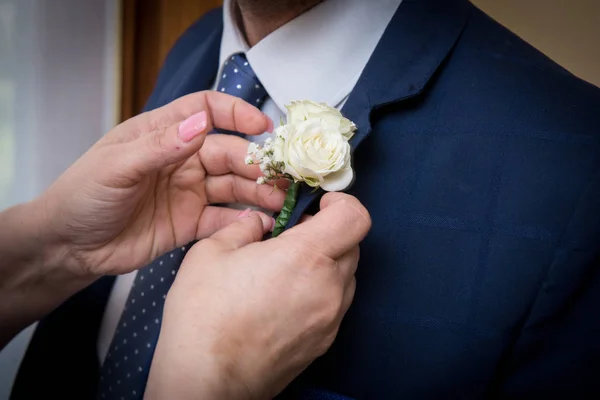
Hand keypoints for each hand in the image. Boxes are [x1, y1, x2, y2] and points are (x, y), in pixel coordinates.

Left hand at [34, 91, 282, 277]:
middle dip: (256, 162)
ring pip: (233, 185)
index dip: (236, 113)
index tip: (262, 126)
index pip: (206, 111)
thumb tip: (201, 124)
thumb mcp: (117, 166)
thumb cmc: (83, 196)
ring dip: (258, 191)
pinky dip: (244, 220)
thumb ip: (160, 147)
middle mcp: (182, 159)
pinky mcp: (192, 223)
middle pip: (229, 152)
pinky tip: (261, 223)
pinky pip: (224, 218)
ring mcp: (189, 191)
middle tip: (281, 176)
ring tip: (280, 200)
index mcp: (163, 134)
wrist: (70, 247)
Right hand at [146, 193, 371, 399]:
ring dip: (326, 263)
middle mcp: (328, 288)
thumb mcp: (211, 253)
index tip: (321, 204)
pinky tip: (286, 298)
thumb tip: (259, 223)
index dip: (342, 202)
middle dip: (328, 233)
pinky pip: (335, 305)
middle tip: (293, 235)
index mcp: (305, 257)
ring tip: (287, 269)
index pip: (355, 218)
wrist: (206, 381)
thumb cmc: (204, 316)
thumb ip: (243, 228)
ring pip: (346, 276)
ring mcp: (330, 319)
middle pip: (352, 245)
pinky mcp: (324, 343)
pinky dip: (321, 291)